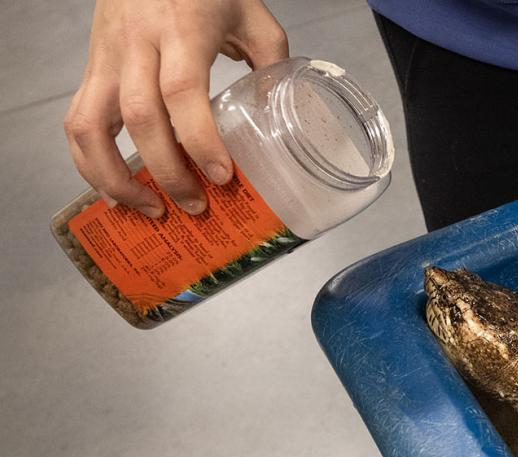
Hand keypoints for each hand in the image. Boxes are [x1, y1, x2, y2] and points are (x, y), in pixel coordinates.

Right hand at [65, 0, 287, 216]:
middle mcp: (137, 44)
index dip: (199, 140)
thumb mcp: (252, 15)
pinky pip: (76, 119)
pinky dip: (89, 161)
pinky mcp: (92, 65)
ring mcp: (107, 55)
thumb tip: (275, 116)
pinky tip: (115, 190)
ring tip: (149, 210)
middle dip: (166, 171)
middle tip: (195, 206)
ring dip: (115, 176)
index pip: (183, 91)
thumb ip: (269, 62)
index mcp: (181, 30)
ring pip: (90, 124)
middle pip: (138, 116)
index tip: (222, 176)